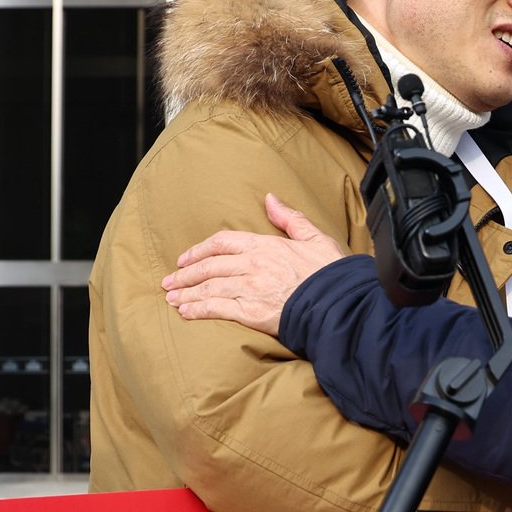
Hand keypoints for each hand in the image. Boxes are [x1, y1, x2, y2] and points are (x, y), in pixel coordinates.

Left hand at [163, 193, 344, 335]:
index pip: (223, 242)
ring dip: (187, 293)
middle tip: (169, 281)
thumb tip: (270, 198)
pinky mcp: (252, 313)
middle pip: (209, 265)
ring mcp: (251, 288)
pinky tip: (186, 313)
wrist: (342, 304)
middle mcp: (253, 264)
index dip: (200, 249)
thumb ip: (290, 218)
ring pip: (208, 287)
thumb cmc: (333, 275)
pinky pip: (217, 309)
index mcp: (266, 245)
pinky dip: (198, 310)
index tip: (186, 258)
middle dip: (185, 274)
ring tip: (172, 298)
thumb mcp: (316, 238)